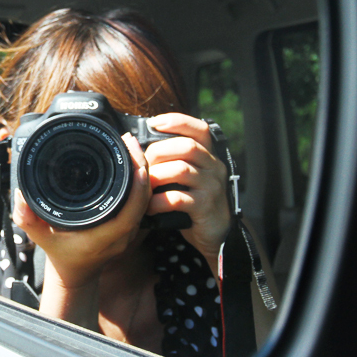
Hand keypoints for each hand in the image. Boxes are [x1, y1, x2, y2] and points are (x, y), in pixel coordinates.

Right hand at [12, 133, 151, 289]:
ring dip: (142, 171)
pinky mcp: (130, 225)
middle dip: (141, 167)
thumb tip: (20, 194)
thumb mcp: (39, 236)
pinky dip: (139, 181)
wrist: (74, 273)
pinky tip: (131, 162)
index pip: (130, 211)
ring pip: (145, 199)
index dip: (136, 187)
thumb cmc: (60, 253)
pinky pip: (141, 201)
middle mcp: (121, 234)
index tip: (133, 162)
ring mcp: (129, 231)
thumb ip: (26, 217)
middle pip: (143, 199)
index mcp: (102, 237)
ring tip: (130, 146)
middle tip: (128, 141)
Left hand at [143, 113, 230, 272]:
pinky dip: (158, 202)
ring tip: (144, 186)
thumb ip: (174, 161)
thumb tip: (138, 148)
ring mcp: (211, 187)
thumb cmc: (195, 202)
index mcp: (209, 156)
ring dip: (156, 176)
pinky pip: (177, 198)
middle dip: (158, 152)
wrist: (217, 234)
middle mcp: (214, 167)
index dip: (177, 121)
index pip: (199, 129)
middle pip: (187, 146)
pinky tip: (150, 207)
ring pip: (181, 170)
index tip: (154, 123)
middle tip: (143, 165)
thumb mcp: (189, 178)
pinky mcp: (205, 207)